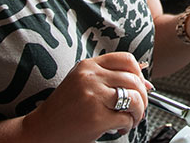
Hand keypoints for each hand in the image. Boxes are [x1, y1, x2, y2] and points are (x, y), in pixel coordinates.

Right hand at [21, 52, 150, 141]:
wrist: (42, 129)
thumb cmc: (64, 108)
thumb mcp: (83, 83)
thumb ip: (109, 77)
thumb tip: (146, 82)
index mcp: (88, 66)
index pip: (127, 59)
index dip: (139, 74)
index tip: (140, 86)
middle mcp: (91, 77)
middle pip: (134, 80)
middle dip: (143, 97)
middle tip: (138, 108)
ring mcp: (94, 97)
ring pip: (135, 99)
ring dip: (138, 112)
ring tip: (131, 118)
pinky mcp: (96, 117)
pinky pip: (126, 118)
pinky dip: (128, 125)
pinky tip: (119, 128)